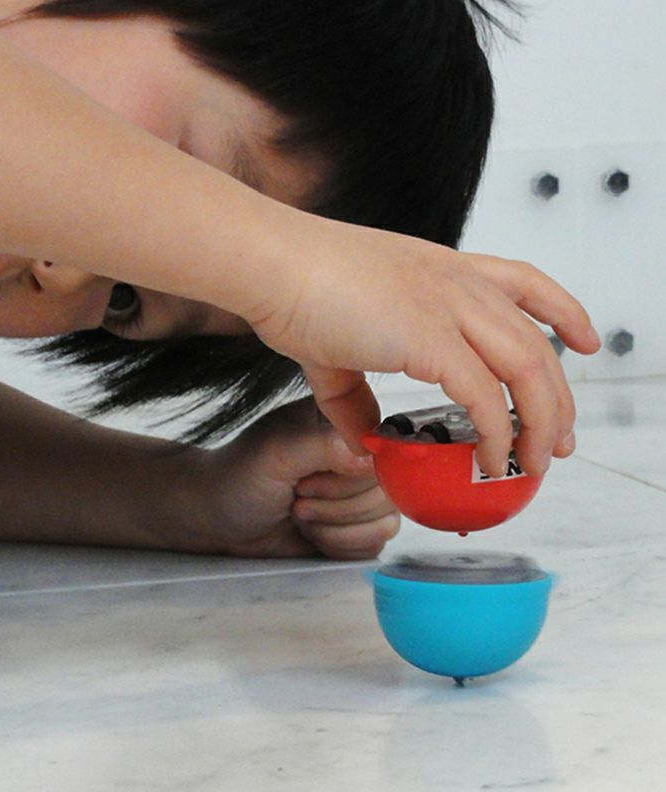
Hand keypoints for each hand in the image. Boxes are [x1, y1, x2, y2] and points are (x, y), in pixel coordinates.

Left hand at [198, 397, 399, 559]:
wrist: (216, 519)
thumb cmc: (237, 478)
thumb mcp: (276, 453)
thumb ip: (325, 446)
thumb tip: (372, 457)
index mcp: (342, 423)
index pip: (384, 450)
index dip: (350, 478)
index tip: (308, 482)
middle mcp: (357, 455)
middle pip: (388, 491)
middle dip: (335, 505)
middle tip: (297, 498)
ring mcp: (359, 492)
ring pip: (387, 520)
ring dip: (335, 527)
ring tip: (299, 513)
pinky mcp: (357, 526)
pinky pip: (376, 544)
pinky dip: (339, 545)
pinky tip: (311, 533)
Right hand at [251, 221, 599, 477]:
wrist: (270, 264)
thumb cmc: (293, 290)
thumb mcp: (334, 351)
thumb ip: (354, 400)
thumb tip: (362, 442)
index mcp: (440, 270)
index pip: (524, 282)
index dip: (564, 312)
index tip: (585, 340)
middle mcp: (456, 282)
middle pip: (538, 340)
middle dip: (560, 395)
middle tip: (560, 438)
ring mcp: (449, 305)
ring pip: (529, 367)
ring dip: (542, 422)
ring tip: (535, 463)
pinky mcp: (431, 337)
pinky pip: (486, 396)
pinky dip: (498, 433)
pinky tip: (492, 458)